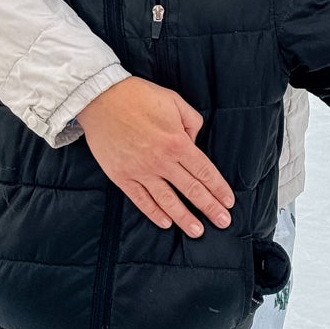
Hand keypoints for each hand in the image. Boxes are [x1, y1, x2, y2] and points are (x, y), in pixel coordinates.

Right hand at [77, 77, 234, 236]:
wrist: (101, 98)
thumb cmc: (139, 96)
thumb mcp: (174, 101)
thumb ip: (192, 122)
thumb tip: (194, 141)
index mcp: (177, 142)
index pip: (204, 172)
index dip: (218, 188)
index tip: (228, 202)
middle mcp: (162, 161)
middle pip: (191, 190)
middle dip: (210, 208)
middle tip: (223, 222)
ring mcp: (141, 171)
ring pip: (168, 201)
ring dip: (185, 218)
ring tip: (198, 232)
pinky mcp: (122, 176)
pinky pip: (141, 200)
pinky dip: (154, 213)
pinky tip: (166, 222)